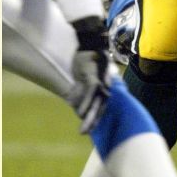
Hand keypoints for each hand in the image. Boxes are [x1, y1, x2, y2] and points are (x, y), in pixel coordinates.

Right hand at [67, 17, 111, 133]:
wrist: (91, 42)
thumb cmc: (89, 59)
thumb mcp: (86, 76)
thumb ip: (83, 88)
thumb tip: (73, 103)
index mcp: (104, 87)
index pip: (101, 106)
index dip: (96, 118)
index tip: (90, 130)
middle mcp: (104, 86)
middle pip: (100, 108)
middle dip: (93, 122)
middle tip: (84, 134)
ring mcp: (99, 82)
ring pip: (95, 104)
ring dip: (89, 117)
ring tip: (83, 130)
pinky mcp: (92, 77)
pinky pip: (89, 93)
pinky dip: (85, 103)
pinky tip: (79, 113)